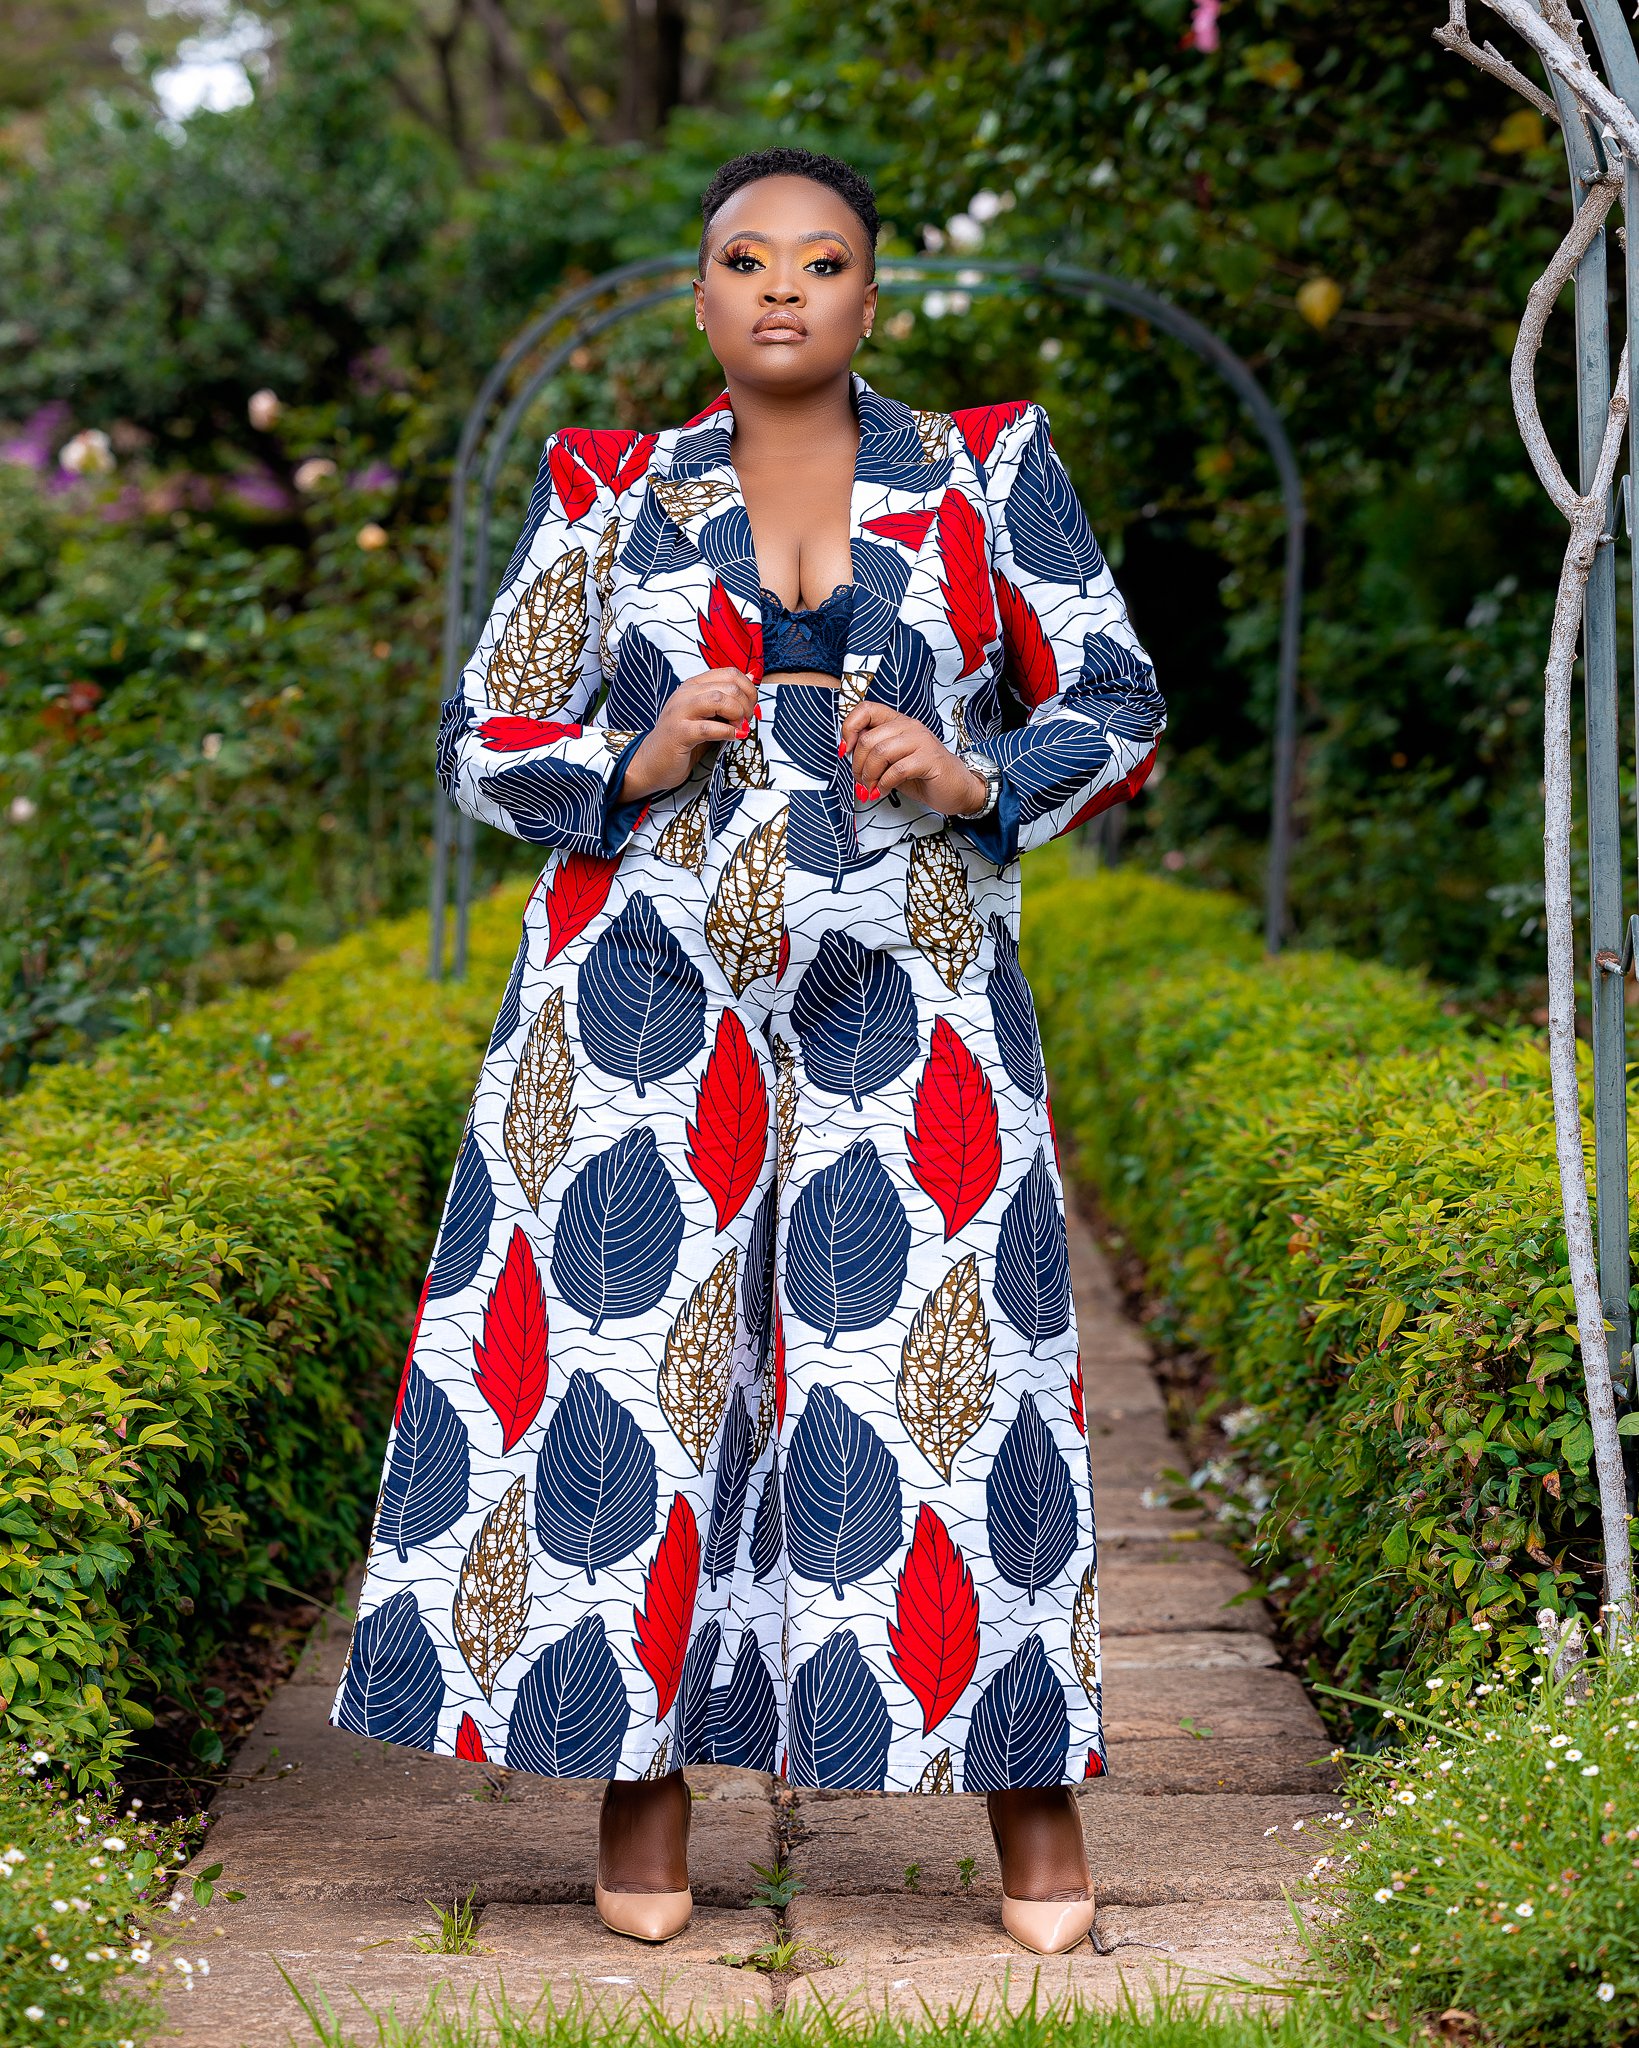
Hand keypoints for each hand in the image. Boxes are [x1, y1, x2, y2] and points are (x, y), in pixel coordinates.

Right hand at [617, 667, 759, 800]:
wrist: (651, 763)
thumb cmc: (682, 740)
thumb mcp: (707, 715)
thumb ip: (726, 698)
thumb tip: (750, 677)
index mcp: (693, 686)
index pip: (729, 673)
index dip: (748, 690)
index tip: (751, 708)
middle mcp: (685, 694)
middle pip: (728, 686)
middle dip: (746, 704)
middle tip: (746, 721)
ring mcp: (679, 712)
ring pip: (719, 699)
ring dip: (737, 715)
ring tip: (739, 728)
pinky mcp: (678, 733)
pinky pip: (709, 727)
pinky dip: (727, 732)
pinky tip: (733, 738)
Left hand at [840, 702, 987, 816]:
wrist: (957, 789)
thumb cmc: (923, 775)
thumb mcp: (892, 761)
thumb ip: (873, 753)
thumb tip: (848, 754)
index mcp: (898, 722)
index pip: (866, 709)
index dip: (849, 728)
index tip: (846, 750)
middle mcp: (909, 726)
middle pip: (869, 738)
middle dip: (858, 765)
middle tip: (861, 782)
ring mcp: (921, 741)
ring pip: (880, 752)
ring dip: (869, 776)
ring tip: (871, 788)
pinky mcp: (929, 759)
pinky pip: (897, 769)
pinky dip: (884, 784)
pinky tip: (883, 791)